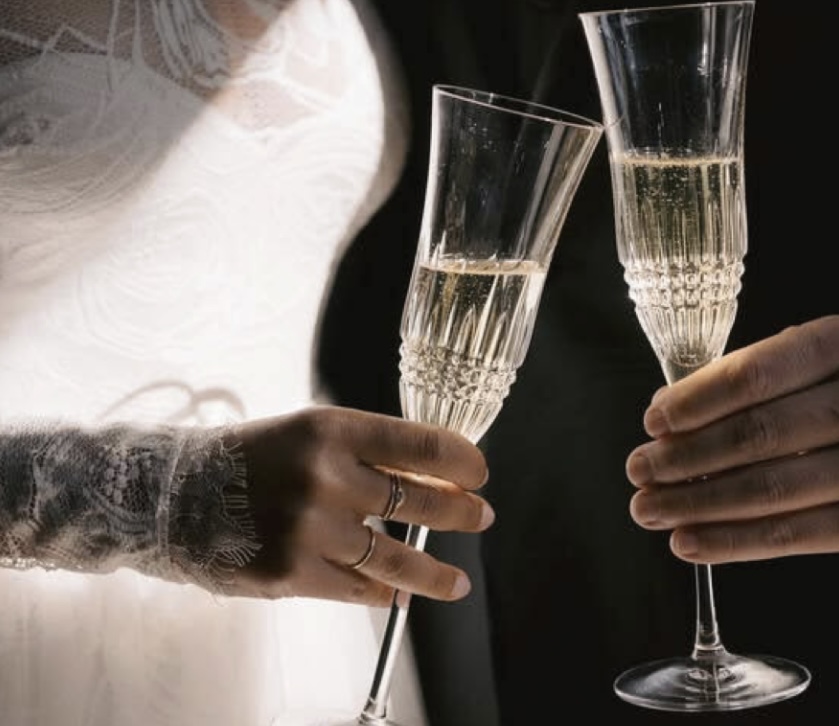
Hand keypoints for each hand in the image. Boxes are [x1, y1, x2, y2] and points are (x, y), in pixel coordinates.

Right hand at [222, 405, 492, 604]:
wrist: (169, 497)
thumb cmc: (247, 459)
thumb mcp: (306, 433)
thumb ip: (364, 452)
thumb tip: (429, 475)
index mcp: (331, 429)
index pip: (418, 443)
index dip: (460, 460)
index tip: (480, 472)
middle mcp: (324, 476)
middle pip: (418, 499)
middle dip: (460, 511)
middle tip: (481, 517)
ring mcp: (309, 528)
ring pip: (394, 557)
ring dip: (434, 572)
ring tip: (457, 582)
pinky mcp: (291, 572)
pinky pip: (357, 588)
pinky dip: (384, 593)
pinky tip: (400, 595)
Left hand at [625, 315, 838, 563]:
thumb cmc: (834, 388)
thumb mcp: (801, 359)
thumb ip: (739, 380)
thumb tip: (663, 422)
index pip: (754, 376)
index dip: (695, 402)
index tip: (652, 423)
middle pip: (758, 436)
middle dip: (685, 458)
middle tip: (638, 470)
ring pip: (770, 490)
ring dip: (696, 504)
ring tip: (648, 508)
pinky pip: (791, 537)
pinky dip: (730, 542)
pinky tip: (686, 541)